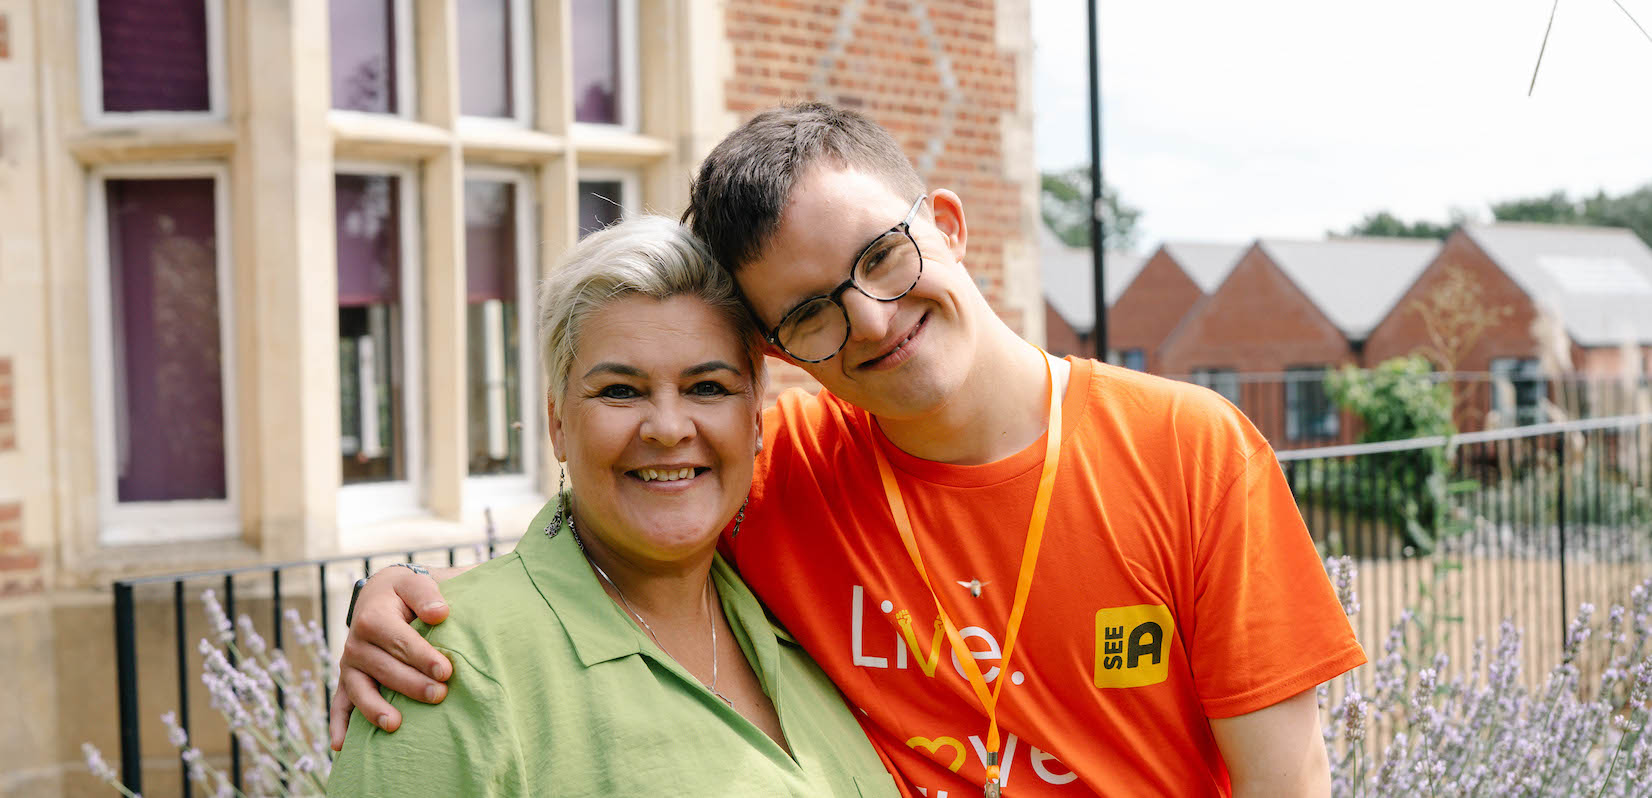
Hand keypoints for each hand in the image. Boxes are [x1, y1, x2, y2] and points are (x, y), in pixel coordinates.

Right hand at [328, 566, 457, 749]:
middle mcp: (356, 642)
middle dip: (411, 684)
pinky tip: (342, 747)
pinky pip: (339, 704)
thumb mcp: (416, 583)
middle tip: (439, 695)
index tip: (446, 671)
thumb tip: (440, 614)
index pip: (399, 641)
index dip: (423, 657)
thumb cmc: (407, 592)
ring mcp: (350, 664)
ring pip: (360, 690)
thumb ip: (427, 594)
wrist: (382, 595)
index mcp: (374, 617)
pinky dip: (339, 725)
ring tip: (395, 725)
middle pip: (383, 668)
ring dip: (375, 709)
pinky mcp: (347, 680)